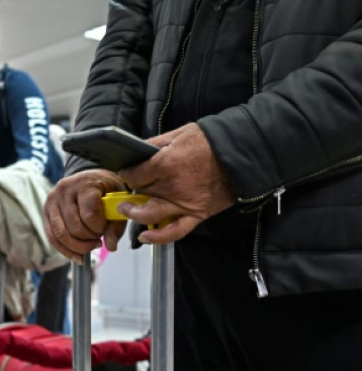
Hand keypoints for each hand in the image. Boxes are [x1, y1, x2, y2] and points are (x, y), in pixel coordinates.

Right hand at [44, 169, 127, 263]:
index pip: (89, 215)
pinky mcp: (46, 212)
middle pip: (74, 227)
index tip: (106, 228)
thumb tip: (110, 246)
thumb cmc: (105, 189)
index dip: (100, 228)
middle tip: (99, 238)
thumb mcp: (117, 200)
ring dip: (78, 247)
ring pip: (61, 234)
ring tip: (91, 246)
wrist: (89, 178)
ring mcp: (52, 201)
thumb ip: (116, 223)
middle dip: (89, 239)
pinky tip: (78, 256)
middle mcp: (64, 191)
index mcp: (84, 184)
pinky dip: (65, 250)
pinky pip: (52, 237)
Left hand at [117, 123, 234, 244]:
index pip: (134, 175)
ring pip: (150, 214)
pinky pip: (174, 231)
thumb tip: (136, 151)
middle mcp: (172, 186)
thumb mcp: (179, 133)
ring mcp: (184, 203)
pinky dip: (158, 237)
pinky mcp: (197, 214)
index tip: (127, 171)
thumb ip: (154, 144)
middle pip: (141, 192)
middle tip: (133, 184)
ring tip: (127, 209)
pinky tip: (145, 236)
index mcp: (166, 164)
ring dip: (135, 214)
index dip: (127, 173)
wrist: (242, 153)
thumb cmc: (212, 141)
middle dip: (133, 187)